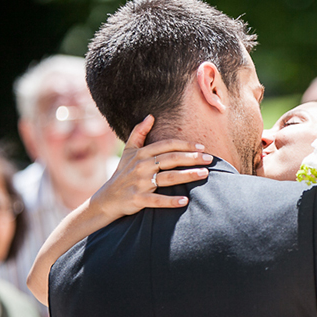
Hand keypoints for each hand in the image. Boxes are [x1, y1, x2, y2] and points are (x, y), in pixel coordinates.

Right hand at [92, 115, 211, 219]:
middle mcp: (141, 166)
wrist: (107, 199)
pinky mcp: (138, 199)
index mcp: (142, 154)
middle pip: (171, 159)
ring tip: (204, 174)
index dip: (185, 145)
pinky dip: (170, 201)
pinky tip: (185, 201)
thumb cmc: (122, 174)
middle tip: (210, 159)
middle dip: (192, 158)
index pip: (167, 145)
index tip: (202, 147)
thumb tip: (150, 116)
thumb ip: (138, 133)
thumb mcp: (128, 152)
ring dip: (188, 176)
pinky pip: (157, 200)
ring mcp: (140, 183)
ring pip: (168, 178)